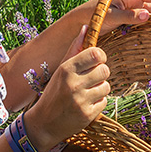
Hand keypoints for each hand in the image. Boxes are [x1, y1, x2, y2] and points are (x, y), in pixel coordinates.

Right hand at [23, 25, 110, 151]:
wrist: (43, 123)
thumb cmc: (53, 92)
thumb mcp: (60, 69)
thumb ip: (75, 48)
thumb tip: (86, 27)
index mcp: (66, 69)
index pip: (96, 54)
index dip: (100, 57)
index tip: (95, 61)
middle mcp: (74, 84)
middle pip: (105, 70)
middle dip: (101, 73)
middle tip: (91, 78)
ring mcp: (81, 100)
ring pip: (107, 86)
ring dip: (100, 88)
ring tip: (87, 92)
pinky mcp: (87, 115)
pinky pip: (104, 101)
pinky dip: (98, 102)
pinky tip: (86, 103)